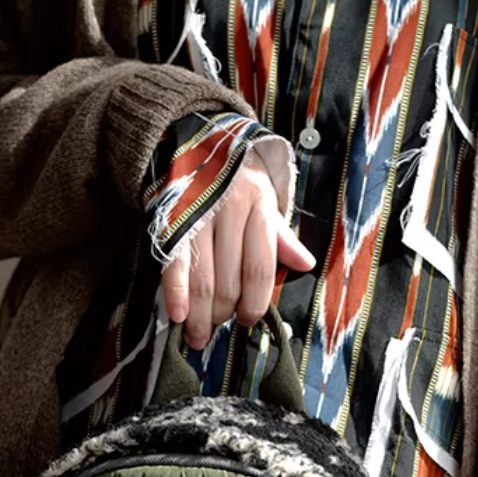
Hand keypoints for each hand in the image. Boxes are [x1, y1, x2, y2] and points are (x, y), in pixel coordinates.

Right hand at [162, 152, 315, 349]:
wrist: (197, 140)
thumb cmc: (237, 180)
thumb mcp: (266, 200)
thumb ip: (281, 237)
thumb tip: (306, 264)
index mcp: (258, 207)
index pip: (259, 268)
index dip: (254, 303)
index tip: (247, 320)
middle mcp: (229, 212)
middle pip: (229, 281)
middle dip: (224, 314)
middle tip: (219, 327)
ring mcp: (198, 217)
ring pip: (203, 280)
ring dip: (201, 315)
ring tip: (199, 336)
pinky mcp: (171, 222)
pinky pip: (174, 265)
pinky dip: (175, 294)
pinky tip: (177, 317)